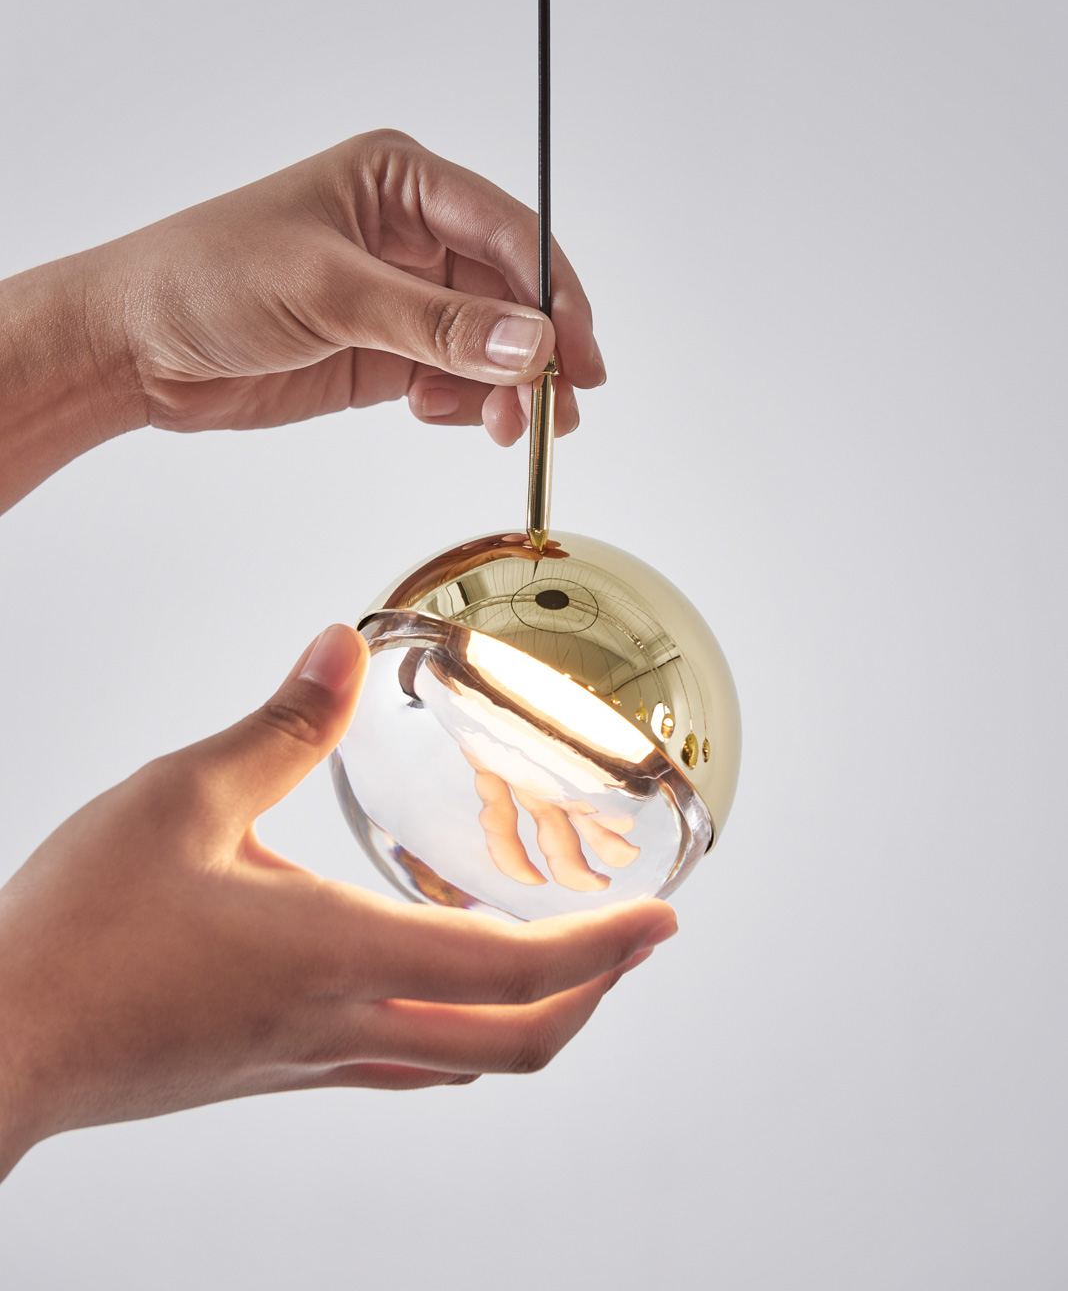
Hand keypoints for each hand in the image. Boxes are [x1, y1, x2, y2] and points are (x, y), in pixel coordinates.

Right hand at [0, 625, 675, 1179]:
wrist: (4, 1043)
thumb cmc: (84, 930)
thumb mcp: (182, 797)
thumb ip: (280, 724)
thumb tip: (342, 648)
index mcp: (339, 955)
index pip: (516, 969)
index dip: (606, 947)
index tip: (666, 921)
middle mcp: (342, 1024)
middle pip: (514, 1044)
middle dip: (592, 996)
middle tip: (629, 942)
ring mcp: (308, 1061)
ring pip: (460, 1064)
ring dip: (530, 1017)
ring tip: (555, 958)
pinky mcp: (270, 1071)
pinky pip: (400, 1065)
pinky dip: (455, 1029)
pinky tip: (428, 982)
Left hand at [98, 128, 602, 443]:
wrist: (131, 346)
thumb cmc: (206, 279)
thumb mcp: (328, 292)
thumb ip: (436, 323)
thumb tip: (533, 344)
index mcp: (400, 180)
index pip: (508, 230)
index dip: (556, 292)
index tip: (581, 354)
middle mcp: (410, 233)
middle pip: (510, 293)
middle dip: (535, 352)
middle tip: (554, 411)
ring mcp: (399, 295)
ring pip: (488, 342)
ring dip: (504, 387)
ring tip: (500, 426)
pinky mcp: (382, 351)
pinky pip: (453, 378)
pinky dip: (464, 403)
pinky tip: (440, 414)